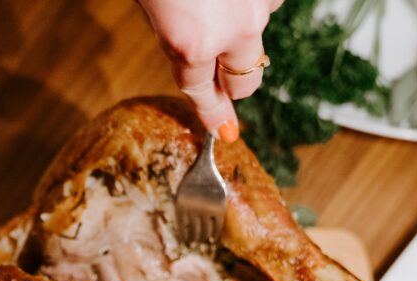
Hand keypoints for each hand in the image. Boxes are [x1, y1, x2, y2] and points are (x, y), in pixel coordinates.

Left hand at [137, 0, 280, 142]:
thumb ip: (171, 38)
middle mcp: (235, 30)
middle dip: (228, 81)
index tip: (224, 131)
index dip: (211, 112)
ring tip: (213, 7)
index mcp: (192, 43)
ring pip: (255, 40)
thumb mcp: (150, 7)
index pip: (201, 92)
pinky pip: (266, 7)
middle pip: (244, 83)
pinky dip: (249, 5)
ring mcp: (260, 6)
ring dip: (239, 34)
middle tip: (216, 70)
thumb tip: (193, 63)